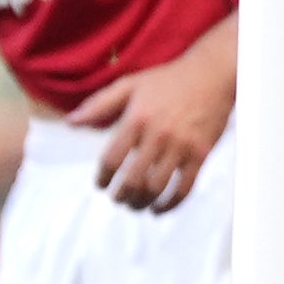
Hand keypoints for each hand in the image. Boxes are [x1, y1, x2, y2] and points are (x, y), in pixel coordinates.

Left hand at [77, 22, 235, 210]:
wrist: (211, 75)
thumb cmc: (168, 80)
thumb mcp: (130, 84)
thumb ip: (99, 104)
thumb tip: (71, 122)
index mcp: (137, 119)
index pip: (112, 159)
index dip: (103, 177)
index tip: (101, 185)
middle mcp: (158, 135)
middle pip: (133, 179)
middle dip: (122, 196)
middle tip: (118, 199)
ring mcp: (181, 147)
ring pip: (157, 187)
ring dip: (142, 203)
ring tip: (136, 205)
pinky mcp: (200, 154)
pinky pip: (184, 188)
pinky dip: (170, 204)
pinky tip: (160, 208)